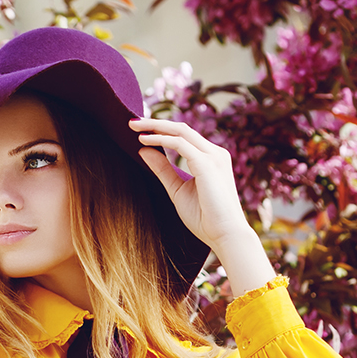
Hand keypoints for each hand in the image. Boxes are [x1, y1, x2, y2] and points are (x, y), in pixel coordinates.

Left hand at [128, 117, 252, 253]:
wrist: (225, 235)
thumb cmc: (204, 218)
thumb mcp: (177, 190)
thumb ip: (163, 170)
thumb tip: (144, 151)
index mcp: (210, 159)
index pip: (184, 137)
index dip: (161, 130)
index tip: (140, 131)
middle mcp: (214, 153)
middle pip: (181, 128)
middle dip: (155, 123)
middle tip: (131, 122)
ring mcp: (213, 156)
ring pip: (181, 131)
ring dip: (156, 127)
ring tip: (134, 127)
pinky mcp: (208, 164)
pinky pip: (180, 144)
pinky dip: (161, 140)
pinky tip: (145, 141)